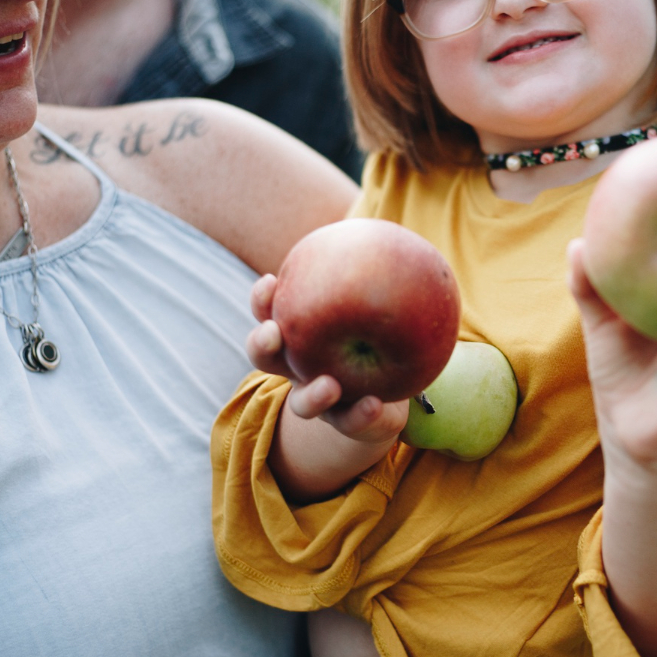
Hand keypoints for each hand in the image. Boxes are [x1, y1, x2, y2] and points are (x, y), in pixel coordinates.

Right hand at [245, 274, 408, 447]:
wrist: (393, 390)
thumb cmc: (380, 333)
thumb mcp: (377, 303)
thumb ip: (376, 275)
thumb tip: (387, 231)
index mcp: (298, 336)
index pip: (270, 312)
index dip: (263, 300)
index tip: (271, 282)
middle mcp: (299, 370)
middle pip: (266, 359)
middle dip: (262, 346)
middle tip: (273, 333)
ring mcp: (321, 402)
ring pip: (301, 404)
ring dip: (311, 396)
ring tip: (329, 385)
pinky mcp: (351, 424)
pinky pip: (353, 423)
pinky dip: (363, 416)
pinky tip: (377, 405)